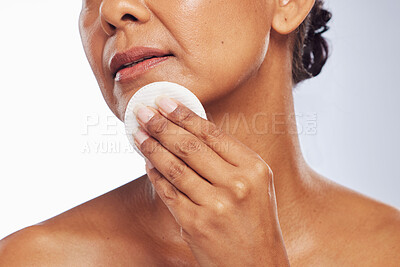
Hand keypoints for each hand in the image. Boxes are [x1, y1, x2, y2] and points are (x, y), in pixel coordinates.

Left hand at [132, 96, 289, 265]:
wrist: (257, 264)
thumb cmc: (255, 222)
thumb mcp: (254, 184)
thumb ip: (228, 158)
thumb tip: (190, 130)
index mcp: (253, 168)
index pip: (212, 133)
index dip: (184, 115)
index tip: (164, 102)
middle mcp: (236, 184)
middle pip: (189, 146)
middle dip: (162, 125)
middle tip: (143, 112)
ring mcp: (214, 205)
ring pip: (174, 167)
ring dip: (151, 148)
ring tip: (138, 134)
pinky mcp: (195, 223)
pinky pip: (168, 192)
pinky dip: (155, 175)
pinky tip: (147, 163)